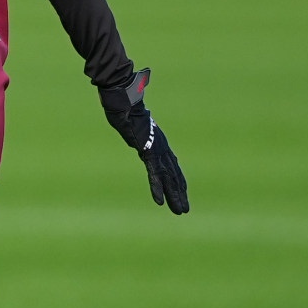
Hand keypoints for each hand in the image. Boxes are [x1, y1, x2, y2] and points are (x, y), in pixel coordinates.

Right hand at [99, 67, 188, 214]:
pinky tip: (160, 202)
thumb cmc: (124, 103)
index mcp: (158, 141)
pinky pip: (154, 173)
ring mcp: (156, 149)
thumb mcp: (130, 118)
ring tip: (180, 211)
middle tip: (184, 210)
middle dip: (179, 193)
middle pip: (174, 174)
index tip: (181, 193)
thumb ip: (133, 125)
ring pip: (168, 178)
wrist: (124, 97)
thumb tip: (128, 125)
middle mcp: (161, 146)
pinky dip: (158, 188)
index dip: (177, 180)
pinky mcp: (148, 150)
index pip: (171, 165)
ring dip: (174, 196)